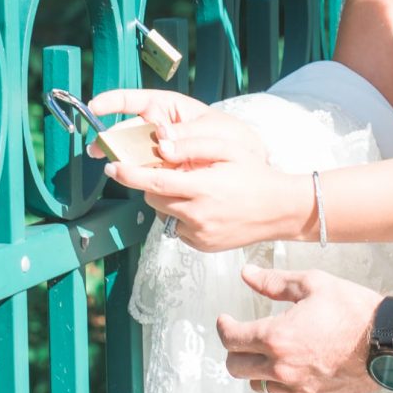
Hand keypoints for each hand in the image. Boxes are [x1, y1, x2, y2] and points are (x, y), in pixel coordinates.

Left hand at [91, 90, 309, 252]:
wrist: (280, 209)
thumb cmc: (255, 174)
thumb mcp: (228, 149)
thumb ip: (193, 147)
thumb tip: (162, 147)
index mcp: (203, 189)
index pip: (154, 183)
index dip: (129, 175)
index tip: (112, 166)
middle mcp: (198, 215)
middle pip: (154, 198)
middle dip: (150, 183)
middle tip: (164, 171)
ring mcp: (199, 235)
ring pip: (163, 214)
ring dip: (165, 199)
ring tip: (188, 187)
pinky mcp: (202, 246)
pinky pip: (177, 228)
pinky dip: (179, 215)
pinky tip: (199, 204)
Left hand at [218, 265, 386, 392]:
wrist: (390, 342)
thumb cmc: (354, 309)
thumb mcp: (314, 284)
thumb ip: (274, 282)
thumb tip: (246, 274)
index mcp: (277, 337)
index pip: (231, 339)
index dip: (224, 327)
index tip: (226, 320)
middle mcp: (282, 368)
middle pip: (236, 368)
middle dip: (234, 351)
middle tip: (243, 337)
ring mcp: (297, 388)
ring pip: (258, 385)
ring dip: (257, 369)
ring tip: (270, 352)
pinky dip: (279, 382)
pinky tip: (291, 366)